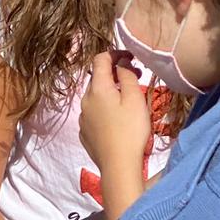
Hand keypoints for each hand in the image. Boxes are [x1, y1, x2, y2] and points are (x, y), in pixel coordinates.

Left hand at [79, 53, 150, 180]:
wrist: (118, 166)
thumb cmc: (130, 130)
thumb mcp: (134, 98)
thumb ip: (126, 76)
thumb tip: (121, 62)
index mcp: (97, 88)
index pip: (100, 59)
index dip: (115, 53)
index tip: (131, 57)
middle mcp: (85, 100)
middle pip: (98, 78)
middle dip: (115, 73)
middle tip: (136, 76)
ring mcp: (83, 118)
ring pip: (96, 97)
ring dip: (110, 92)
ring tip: (128, 99)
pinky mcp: (85, 133)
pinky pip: (94, 113)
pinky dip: (105, 108)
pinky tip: (118, 119)